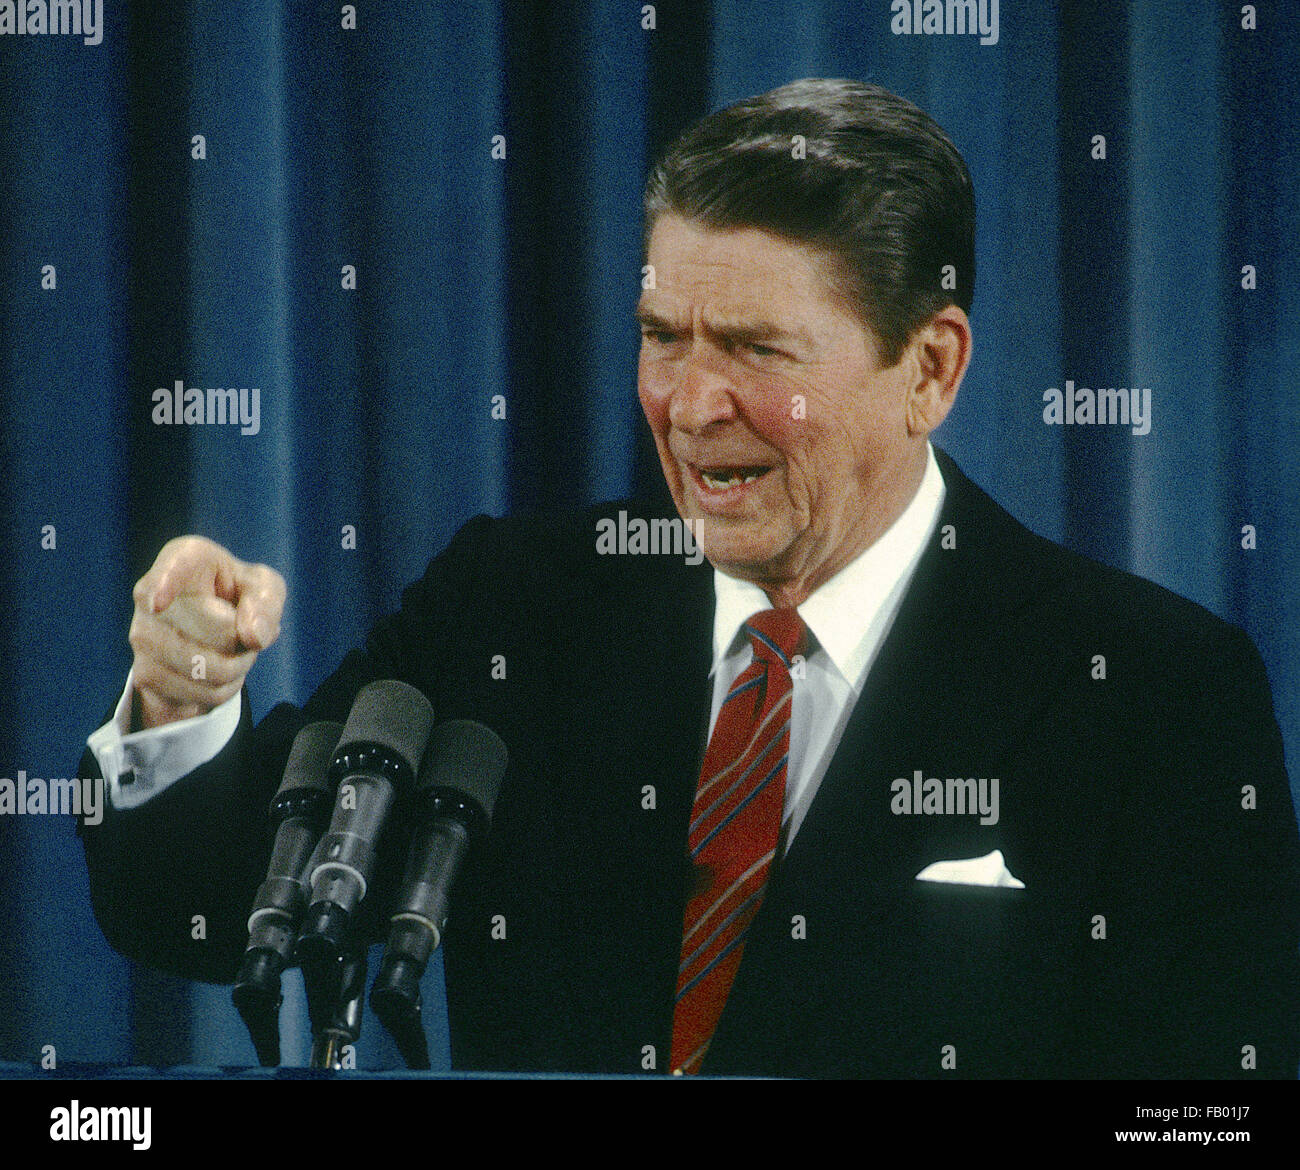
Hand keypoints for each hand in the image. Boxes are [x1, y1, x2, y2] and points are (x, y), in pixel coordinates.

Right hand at [128, 536, 285, 728]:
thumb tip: (254, 637)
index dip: (166, 584)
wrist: (207, 630)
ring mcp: (141, 636)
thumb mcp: (263, 588)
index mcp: (185, 557)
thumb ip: (266, 603)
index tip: (158, 602)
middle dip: (245, 639)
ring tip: (234, 649)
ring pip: (208, 668)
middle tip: (245, 630)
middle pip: (217, 631)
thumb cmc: (238, 595)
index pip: (174, 568)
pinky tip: (218, 669)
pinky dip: (225, 688)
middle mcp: (151, 594)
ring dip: (237, 666)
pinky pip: (202, 692)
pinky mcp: (143, 673)